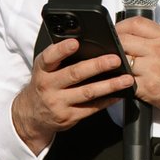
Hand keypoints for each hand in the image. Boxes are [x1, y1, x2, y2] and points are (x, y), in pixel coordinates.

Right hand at [10, 38, 132, 153]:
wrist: (32, 114)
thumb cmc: (44, 85)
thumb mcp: (45, 69)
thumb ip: (60, 58)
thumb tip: (86, 43)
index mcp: (42, 70)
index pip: (49, 57)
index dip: (62, 50)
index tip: (75, 43)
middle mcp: (48, 86)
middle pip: (74, 74)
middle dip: (97, 66)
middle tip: (115, 59)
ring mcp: (58, 103)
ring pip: (87, 93)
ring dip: (109, 85)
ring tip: (126, 79)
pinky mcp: (68, 117)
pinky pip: (91, 108)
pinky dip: (107, 100)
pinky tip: (119, 94)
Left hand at [115, 16, 159, 135]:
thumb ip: (154, 38)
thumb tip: (129, 35)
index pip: (135, 23)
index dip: (120, 27)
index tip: (116, 33)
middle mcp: (159, 51)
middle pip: (124, 40)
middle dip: (114, 46)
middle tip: (113, 52)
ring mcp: (153, 69)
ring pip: (121, 60)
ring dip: (117, 65)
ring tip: (119, 68)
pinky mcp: (148, 87)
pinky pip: (125, 81)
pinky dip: (121, 81)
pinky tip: (124, 81)